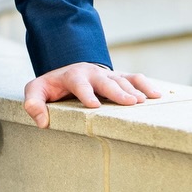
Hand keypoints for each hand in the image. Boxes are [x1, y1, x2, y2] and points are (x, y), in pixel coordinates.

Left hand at [23, 63, 162, 127]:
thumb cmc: (52, 85)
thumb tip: (41, 122)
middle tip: (130, 102)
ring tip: (144, 101)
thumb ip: (34, 103)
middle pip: (106, 81)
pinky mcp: (119, 77)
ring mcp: (108, 74)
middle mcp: (93, 73)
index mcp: (73, 76)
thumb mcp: (37, 91)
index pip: (79, 84)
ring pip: (123, 80)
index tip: (94, 105)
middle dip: (117, 91)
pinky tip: (157, 95)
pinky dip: (146, 85)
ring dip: (134, 89)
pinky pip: (135, 78)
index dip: (86, 93)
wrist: (68, 70)